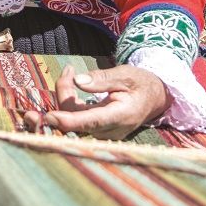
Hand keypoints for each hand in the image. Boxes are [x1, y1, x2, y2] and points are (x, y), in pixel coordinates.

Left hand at [23, 64, 171, 139]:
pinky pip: (77, 120)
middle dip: (61, 102)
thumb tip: (78, 80)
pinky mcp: (98, 131)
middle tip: (61, 78)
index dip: (69, 121)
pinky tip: (70, 82)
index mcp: (122, 116)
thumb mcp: (125, 74)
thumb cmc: (141, 83)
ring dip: (64, 98)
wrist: (155, 98)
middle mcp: (112, 130)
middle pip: (77, 122)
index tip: (50, 117)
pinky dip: (69, 102)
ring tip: (68, 72)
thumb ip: (102, 79)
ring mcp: (104, 134)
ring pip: (74, 122)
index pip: (92, 122)